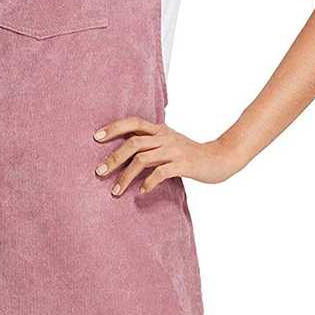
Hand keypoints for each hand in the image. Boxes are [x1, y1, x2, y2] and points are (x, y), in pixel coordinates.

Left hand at [93, 116, 242, 195]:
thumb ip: (150, 143)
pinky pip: (160, 173)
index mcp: (160, 130)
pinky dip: (148, 182)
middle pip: (133, 143)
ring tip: (115, 191)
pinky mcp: (183, 165)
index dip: (113, 127)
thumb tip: (124, 151)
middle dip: (113, 157)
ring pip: (142, 159)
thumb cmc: (190, 154)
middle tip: (99, 172)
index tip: (95, 137)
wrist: (220, 158)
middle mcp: (165, 137)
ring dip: (125, 176)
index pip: (133, 122)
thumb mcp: (169, 143)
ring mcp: (174, 150)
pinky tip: (140, 191)